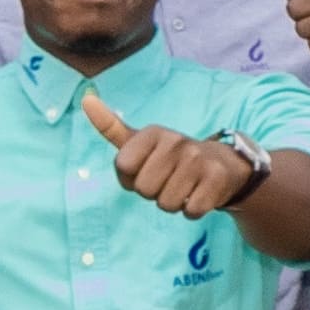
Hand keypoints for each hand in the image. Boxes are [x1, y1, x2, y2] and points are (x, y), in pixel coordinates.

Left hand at [80, 86, 262, 221]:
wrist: (223, 164)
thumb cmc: (172, 157)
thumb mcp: (142, 141)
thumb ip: (111, 127)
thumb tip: (86, 99)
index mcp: (153, 132)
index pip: (122, 166)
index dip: (130, 177)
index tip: (144, 168)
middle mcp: (176, 141)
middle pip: (143, 189)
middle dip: (153, 192)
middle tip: (167, 180)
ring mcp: (198, 159)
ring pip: (166, 204)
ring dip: (173, 203)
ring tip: (184, 186)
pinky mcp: (215, 179)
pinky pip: (190, 211)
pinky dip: (192, 210)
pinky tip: (199, 194)